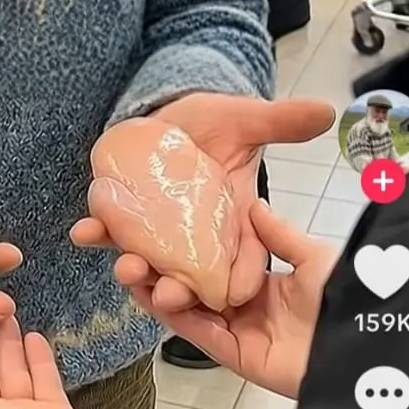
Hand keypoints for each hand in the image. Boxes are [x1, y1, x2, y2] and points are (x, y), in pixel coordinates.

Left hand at [72, 93, 334, 311]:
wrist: (170, 114)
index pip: (242, 261)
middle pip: (189, 273)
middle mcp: (194, 235)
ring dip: (134, 268)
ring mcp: (157, 228)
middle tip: (167, 297)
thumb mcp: (246, 120)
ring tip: (125, 269)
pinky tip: (82, 233)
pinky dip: (95, 231)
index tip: (232, 295)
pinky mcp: (126, 212)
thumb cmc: (213, 122)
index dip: (239, 280)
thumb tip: (327, 111)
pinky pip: (109, 227)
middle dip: (177, 290)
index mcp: (232, 222)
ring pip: (148, 258)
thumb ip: (281, 121)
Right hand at [131, 200, 338, 399]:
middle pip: (193, 288)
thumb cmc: (345, 297)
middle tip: (131, 251)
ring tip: (130, 270)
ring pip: (189, 311)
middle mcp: (246, 308)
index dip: (185, 249)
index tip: (157, 228)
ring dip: (159, 292)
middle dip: (160, 271)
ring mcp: (240, 333)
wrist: (359, 343)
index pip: (213, 264)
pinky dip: (176, 317)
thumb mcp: (312, 256)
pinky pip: (200, 334)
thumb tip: (253, 204)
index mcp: (263, 284)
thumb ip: (278, 234)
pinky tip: (153, 296)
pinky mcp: (237, 356)